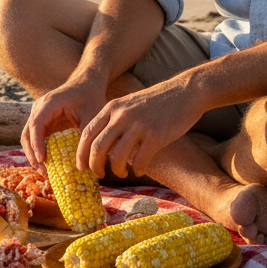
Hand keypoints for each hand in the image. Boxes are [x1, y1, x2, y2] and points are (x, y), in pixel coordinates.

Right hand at [21, 78, 105, 167]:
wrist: (88, 84)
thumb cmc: (91, 97)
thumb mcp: (92, 116)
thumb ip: (86, 137)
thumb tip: (82, 164)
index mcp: (49, 103)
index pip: (36, 125)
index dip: (37, 144)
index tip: (43, 160)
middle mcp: (39, 108)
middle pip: (27, 133)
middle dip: (32, 154)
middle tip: (44, 171)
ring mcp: (39, 114)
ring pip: (28, 137)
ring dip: (33, 154)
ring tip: (44, 171)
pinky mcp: (42, 120)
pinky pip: (36, 137)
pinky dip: (39, 150)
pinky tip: (48, 163)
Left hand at [77, 79, 200, 178]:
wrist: (185, 92)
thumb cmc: (156, 102)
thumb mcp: (129, 105)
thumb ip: (114, 121)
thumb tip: (100, 148)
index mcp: (112, 107)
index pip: (87, 133)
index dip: (81, 154)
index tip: (82, 167)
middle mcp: (122, 115)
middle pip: (97, 148)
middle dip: (94, 167)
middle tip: (98, 175)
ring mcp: (139, 125)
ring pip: (116, 158)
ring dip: (117, 171)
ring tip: (122, 173)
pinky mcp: (156, 135)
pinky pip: (139, 161)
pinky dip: (137, 170)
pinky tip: (140, 170)